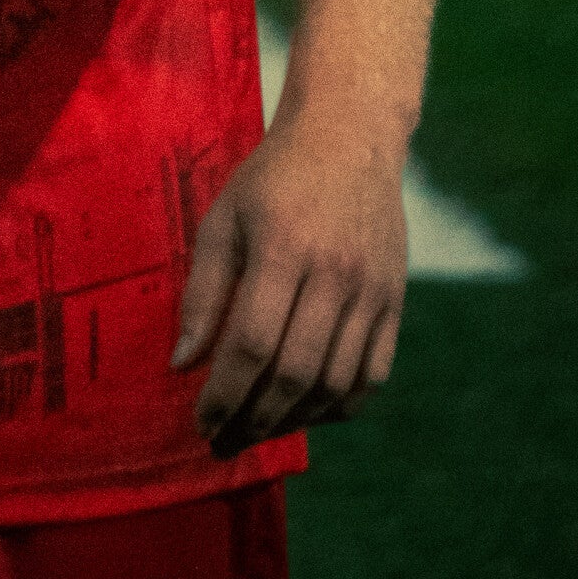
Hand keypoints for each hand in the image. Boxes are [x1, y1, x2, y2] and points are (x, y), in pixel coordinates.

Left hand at [170, 107, 407, 458]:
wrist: (350, 138)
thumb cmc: (273, 178)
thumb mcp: (224, 217)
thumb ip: (203, 290)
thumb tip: (182, 362)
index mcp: (283, 246)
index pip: (250, 343)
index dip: (223, 393)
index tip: (200, 420)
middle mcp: (334, 272)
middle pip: (294, 373)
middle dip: (254, 419)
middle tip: (224, 441)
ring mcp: (371, 290)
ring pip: (335, 383)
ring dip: (294, 421)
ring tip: (259, 429)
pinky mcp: (395, 301)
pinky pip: (372, 376)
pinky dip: (339, 407)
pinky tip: (306, 412)